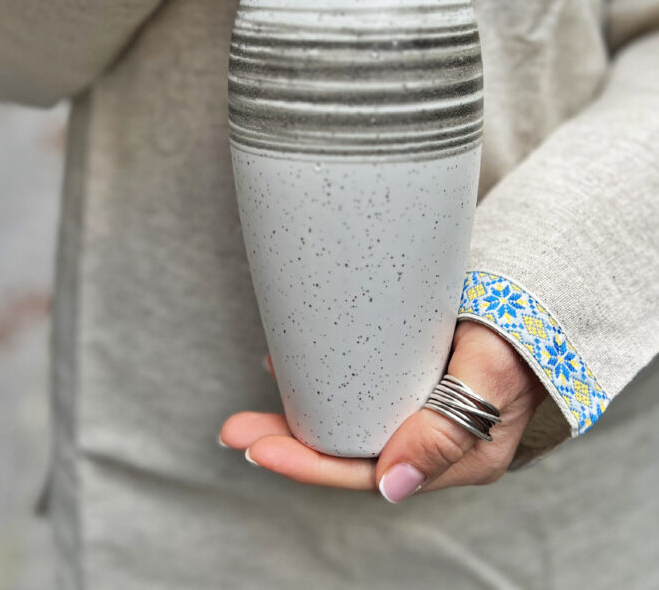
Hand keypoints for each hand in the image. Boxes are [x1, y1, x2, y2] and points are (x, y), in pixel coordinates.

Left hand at [220, 322, 545, 501]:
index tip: (258, 449)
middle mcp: (432, 438)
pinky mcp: (418, 377)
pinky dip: (328, 385)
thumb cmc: (526, 328)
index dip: (309, 464)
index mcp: (454, 454)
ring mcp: (424, 408)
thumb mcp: (492, 373)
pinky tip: (297, 369)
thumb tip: (391, 485)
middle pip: (351, 451)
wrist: (549, 296)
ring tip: (251, 405)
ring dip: (302, 415)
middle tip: (233, 427)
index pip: (368, 472)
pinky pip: (365, 390)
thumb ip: (449, 428)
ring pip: (353, 422)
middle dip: (289, 443)